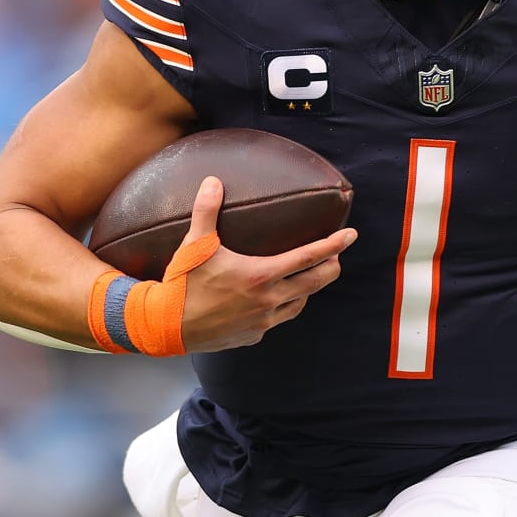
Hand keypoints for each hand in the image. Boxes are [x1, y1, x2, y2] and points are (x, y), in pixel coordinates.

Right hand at [176, 177, 357, 351]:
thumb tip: (213, 181)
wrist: (166, 326)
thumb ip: (207, 211)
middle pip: (315, 283)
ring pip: (300, 303)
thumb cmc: (182, 283)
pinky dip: (285, 306)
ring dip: (308, 288)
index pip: (308, 257)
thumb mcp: (195, 244)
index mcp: (261, 275)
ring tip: (309, 276)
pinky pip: (279, 319)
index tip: (351, 236)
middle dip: (331, 268)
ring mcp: (263, 321)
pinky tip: (277, 299)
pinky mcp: (254, 335)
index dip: (333, 245)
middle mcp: (269, 300)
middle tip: (337, 257)